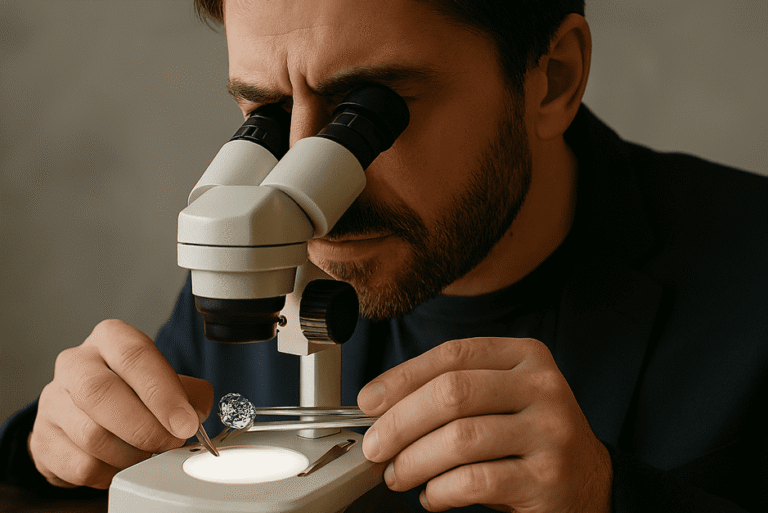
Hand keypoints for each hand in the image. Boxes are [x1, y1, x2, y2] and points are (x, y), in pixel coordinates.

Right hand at [28, 319, 212, 488]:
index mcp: (111, 338)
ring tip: (149, 453)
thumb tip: (193, 416)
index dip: (163, 392)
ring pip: (91, 435)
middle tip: (170, 442)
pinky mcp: (42, 438)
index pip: (135, 355)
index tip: (185, 422)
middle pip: (101, 392)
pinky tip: (122, 463)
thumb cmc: (135, 391)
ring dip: (131, 454)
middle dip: (144, 426)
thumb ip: (190, 394)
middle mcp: (75, 363)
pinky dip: (111, 472)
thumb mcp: (168, 381)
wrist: (92, 412)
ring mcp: (52, 400)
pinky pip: (81, 465)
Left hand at [357, 337, 611, 511]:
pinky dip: (439, 491)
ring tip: (398, 475)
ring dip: (414, 461)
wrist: (588, 483)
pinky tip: (431, 496)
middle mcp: (543, 387)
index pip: (453, 355)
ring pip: (460, 439)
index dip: (402, 377)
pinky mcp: (547, 479)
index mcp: (526, 356)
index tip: (369, 401)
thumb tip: (379, 406)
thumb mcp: (500, 399)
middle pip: (452, 393)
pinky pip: (474, 481)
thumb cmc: (527, 438)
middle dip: (400, 422)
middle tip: (375, 447)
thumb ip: (452, 392)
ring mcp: (551, 432)